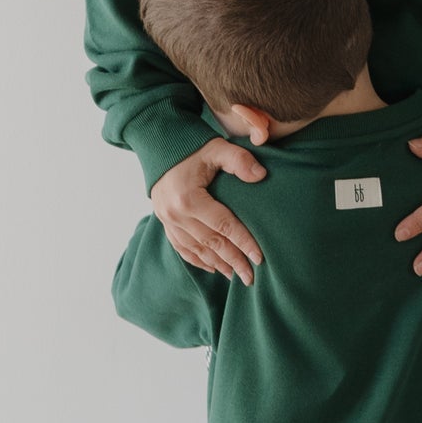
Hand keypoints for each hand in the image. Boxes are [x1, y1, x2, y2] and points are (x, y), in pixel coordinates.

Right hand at [150, 138, 265, 285]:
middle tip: (252, 277)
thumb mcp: (217, 148)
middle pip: (211, 243)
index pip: (224, 226)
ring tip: (236, 275)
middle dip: (233, 261)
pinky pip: (181, 247)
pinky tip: (213, 267)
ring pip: (196, 249)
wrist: (160, 145)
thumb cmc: (193, 147)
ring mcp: (167, 221)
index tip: (260, 258)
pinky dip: (198, 260)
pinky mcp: (164, 222)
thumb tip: (261, 175)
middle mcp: (175, 214)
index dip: (243, 243)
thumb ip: (239, 160)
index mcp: (189, 198)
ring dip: (218, 264)